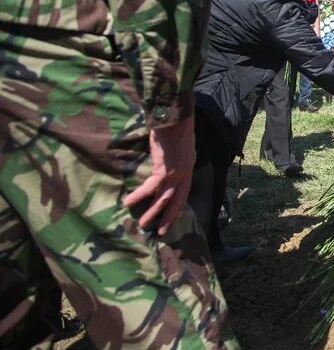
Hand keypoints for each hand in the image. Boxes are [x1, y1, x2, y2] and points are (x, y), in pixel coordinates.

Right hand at [124, 116, 195, 234]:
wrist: (175, 117)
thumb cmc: (175, 127)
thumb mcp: (179, 146)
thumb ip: (175, 157)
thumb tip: (165, 163)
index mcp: (188, 167)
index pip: (184, 191)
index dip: (179, 205)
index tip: (173, 217)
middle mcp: (185, 173)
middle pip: (177, 200)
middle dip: (169, 217)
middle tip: (161, 231)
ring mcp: (176, 173)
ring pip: (164, 198)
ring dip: (153, 212)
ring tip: (143, 224)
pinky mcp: (164, 170)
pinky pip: (150, 187)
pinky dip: (139, 196)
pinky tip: (128, 203)